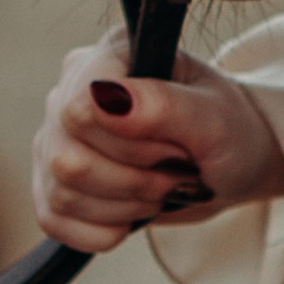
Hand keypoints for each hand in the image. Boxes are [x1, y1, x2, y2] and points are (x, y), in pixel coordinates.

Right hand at [31, 37, 283, 253]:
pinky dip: (101, 230)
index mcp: (111, 54)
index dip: (131, 144)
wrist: (230, 165)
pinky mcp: (52, 180)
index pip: (80, 108)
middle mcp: (72, 88)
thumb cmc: (228, 131)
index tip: (176, 145)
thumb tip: (104, 99)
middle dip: (133, 181)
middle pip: (67, 158)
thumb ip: (163, 104)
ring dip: (124, 207)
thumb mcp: (214, 118)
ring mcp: (56, 136)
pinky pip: (53, 220)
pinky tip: (132, 215)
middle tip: (175, 173)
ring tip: (159, 190)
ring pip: (61, 193)